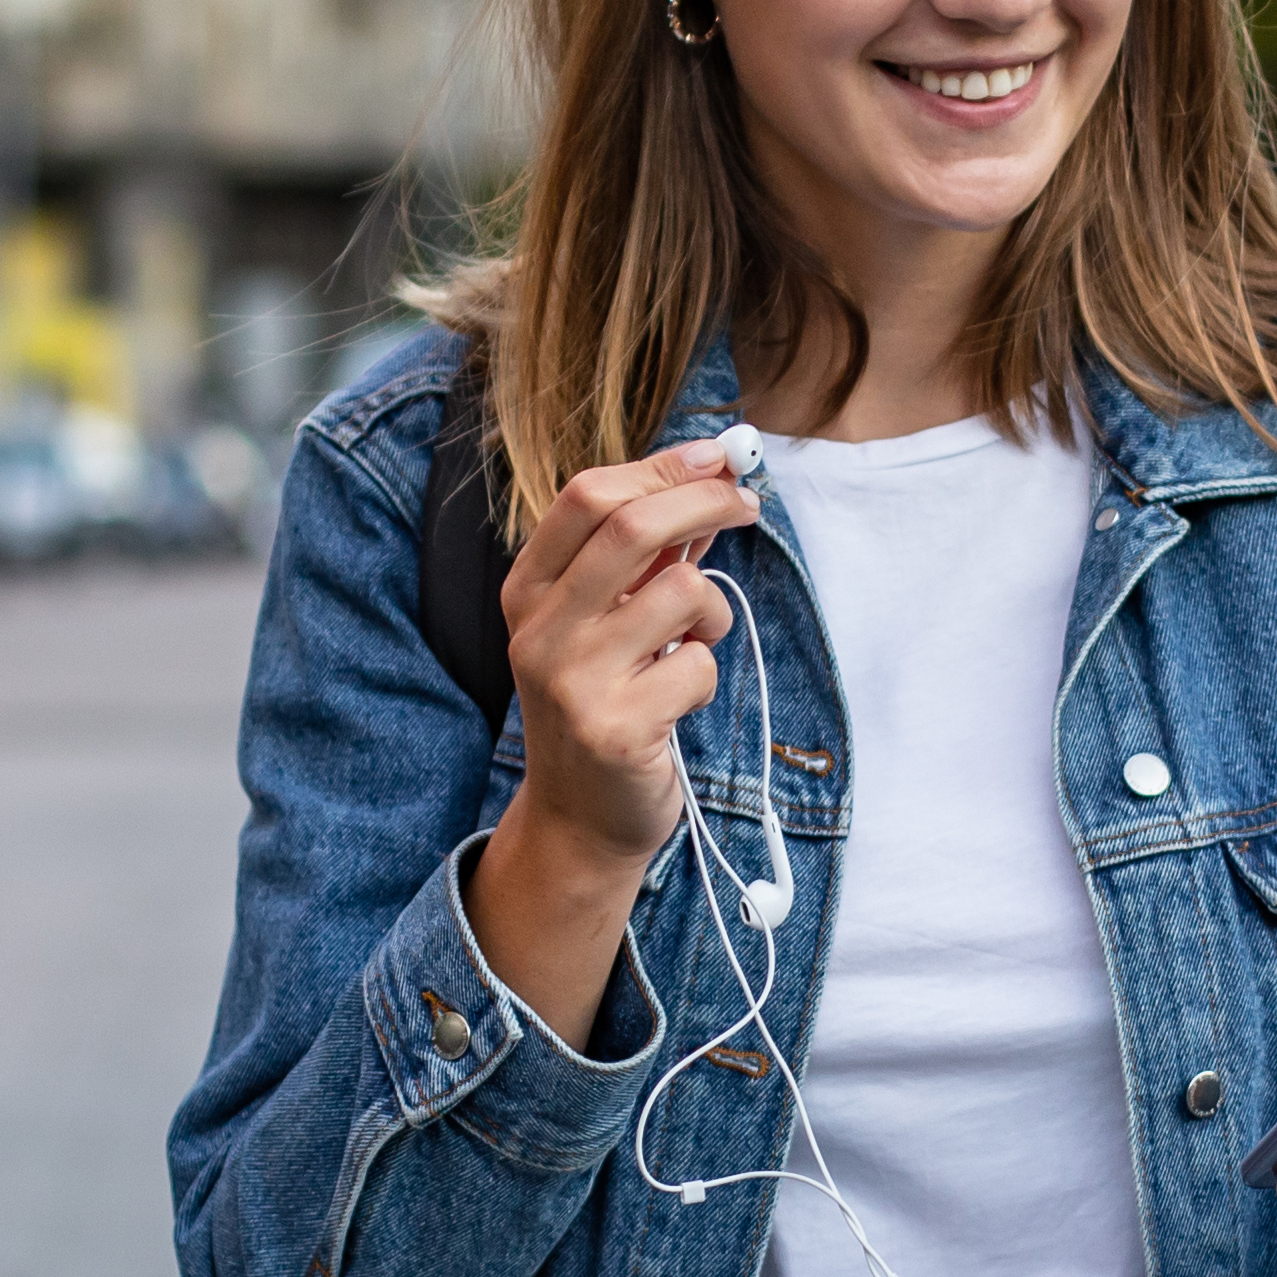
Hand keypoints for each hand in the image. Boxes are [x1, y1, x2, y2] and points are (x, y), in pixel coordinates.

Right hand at [464, 437, 757, 1031]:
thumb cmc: (604, 701)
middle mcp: (539, 630)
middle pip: (631, 525)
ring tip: (696, 640)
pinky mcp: (617, 730)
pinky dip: (705, 674)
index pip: (587, 495)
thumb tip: (712, 476)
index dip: (662, 468)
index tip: (716, 459)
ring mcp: (572, 681)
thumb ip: (643, 557)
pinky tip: (677, 701)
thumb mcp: (604, 621)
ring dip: (713, 610)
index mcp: (528, 590)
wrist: (580, 817)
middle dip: (705, 501)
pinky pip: (698, 665)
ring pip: (680, 592)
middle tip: (748, 503)